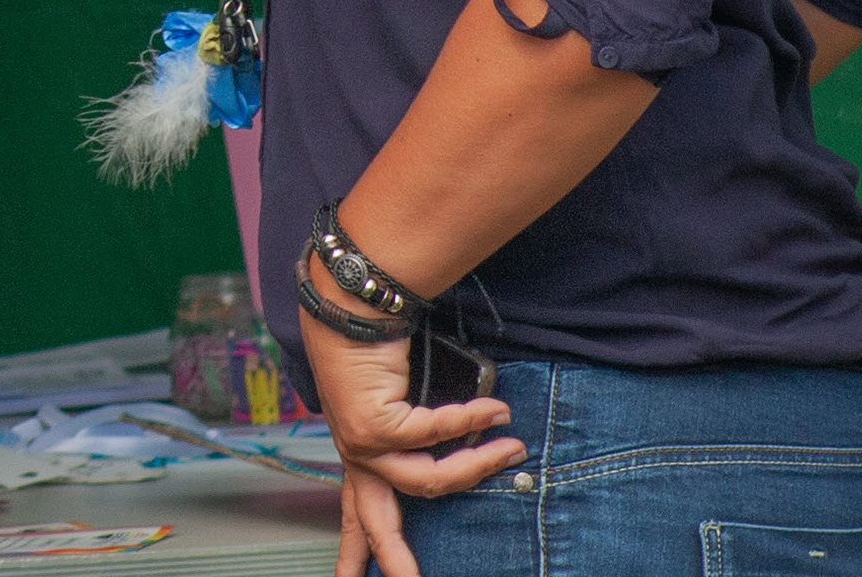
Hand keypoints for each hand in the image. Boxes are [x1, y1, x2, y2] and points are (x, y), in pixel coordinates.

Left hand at [307, 268, 520, 576]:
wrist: (349, 309)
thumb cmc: (376, 352)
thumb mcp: (401, 404)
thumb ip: (427, 436)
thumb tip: (486, 447)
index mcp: (360, 456)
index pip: (358, 515)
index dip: (357, 552)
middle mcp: (357, 455)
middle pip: (376, 524)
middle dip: (397, 562)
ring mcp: (362, 443)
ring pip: (429, 480)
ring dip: (478, 464)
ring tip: (512, 445)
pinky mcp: (373, 424)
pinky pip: (434, 433)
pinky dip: (471, 419)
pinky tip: (494, 410)